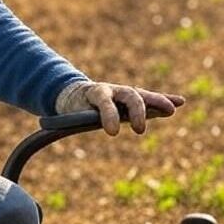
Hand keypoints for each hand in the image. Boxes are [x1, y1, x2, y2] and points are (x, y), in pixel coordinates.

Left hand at [56, 81, 183, 135]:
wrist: (75, 94)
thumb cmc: (72, 108)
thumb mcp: (65, 116)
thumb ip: (60, 123)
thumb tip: (44, 133)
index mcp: (93, 93)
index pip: (103, 100)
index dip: (108, 114)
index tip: (112, 132)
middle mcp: (111, 90)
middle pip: (128, 95)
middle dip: (137, 111)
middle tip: (140, 129)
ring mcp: (123, 93)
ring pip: (141, 96)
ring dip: (157, 102)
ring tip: (171, 109)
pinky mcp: (132, 99)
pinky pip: (149, 99)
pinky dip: (164, 100)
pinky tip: (180, 103)